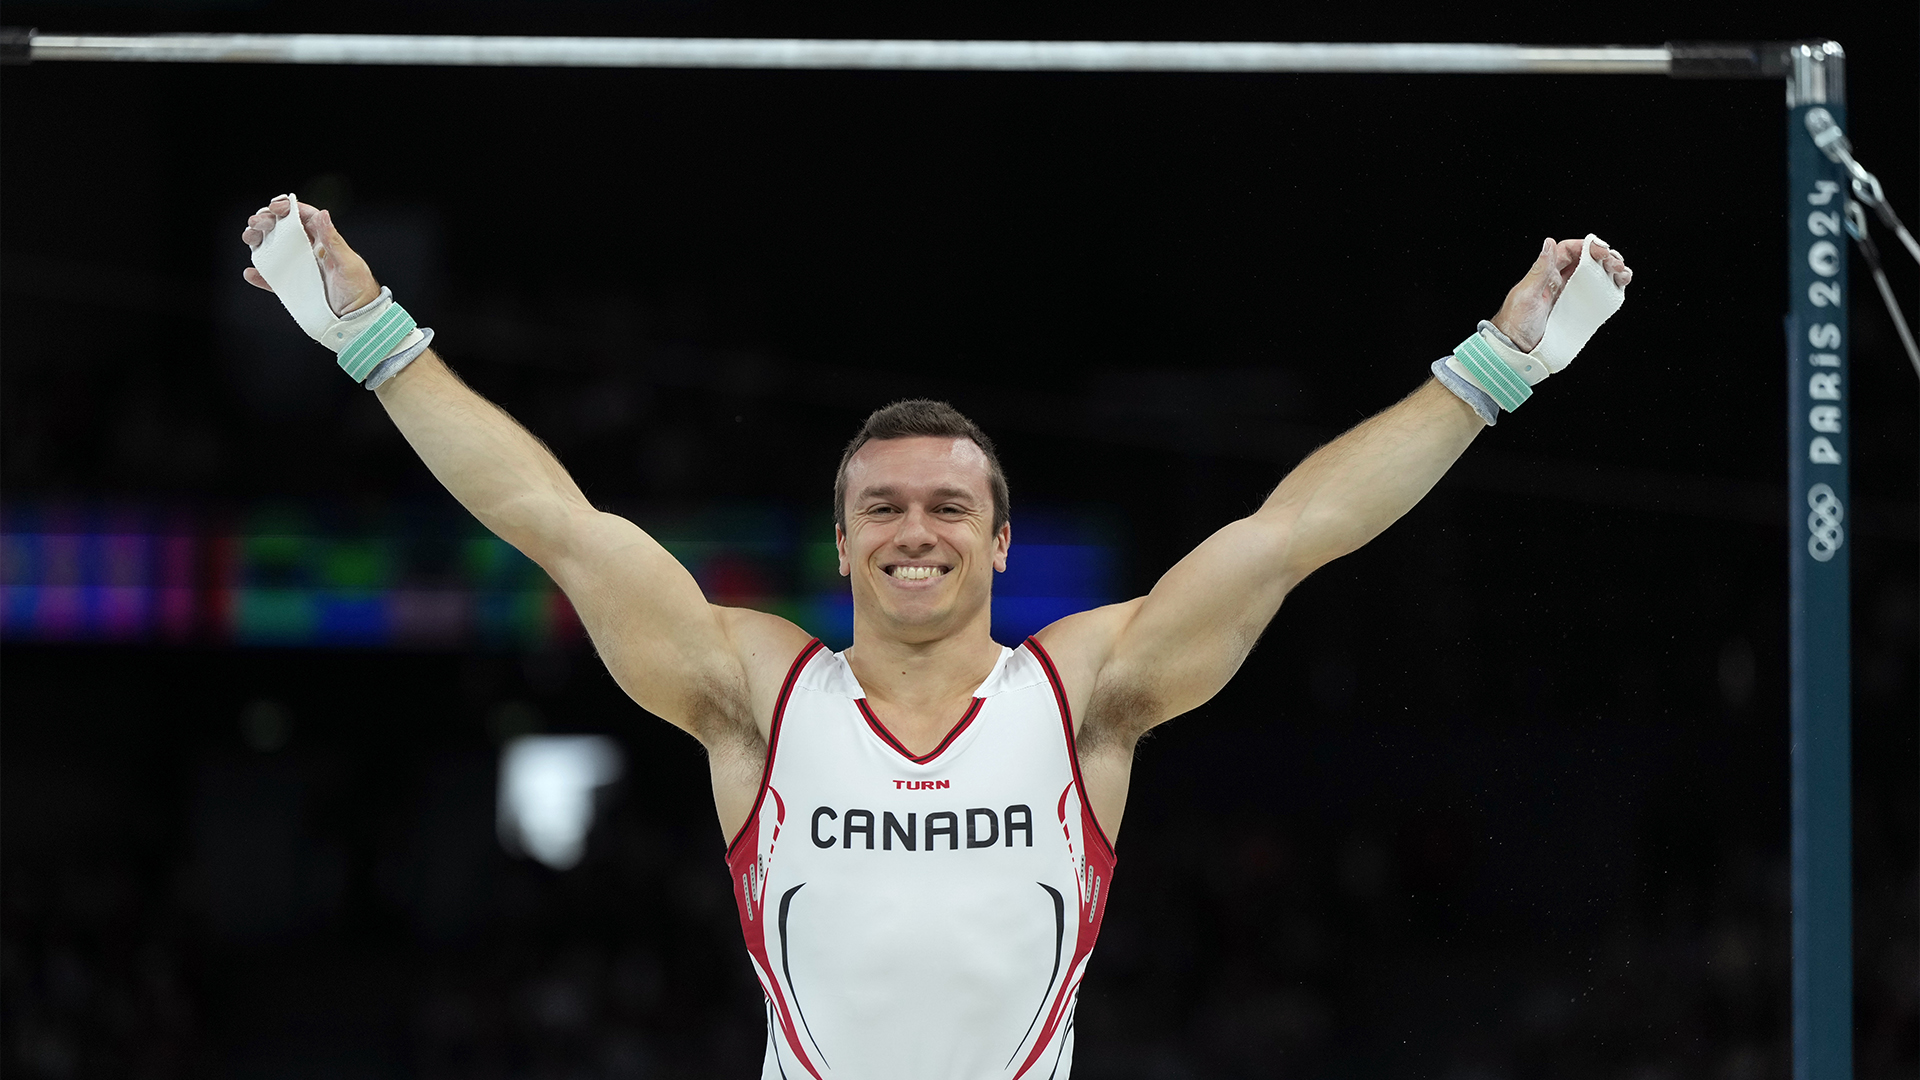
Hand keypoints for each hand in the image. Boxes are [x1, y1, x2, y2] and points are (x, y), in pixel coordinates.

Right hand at [240, 196, 381, 314]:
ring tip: (249, 238)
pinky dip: (259, 275)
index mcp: (324, 241)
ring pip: (274, 249)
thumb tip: (322, 214)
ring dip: (258, 241)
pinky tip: (250, 272)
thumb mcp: (348, 264)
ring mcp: (300, 269)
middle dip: (267, 221)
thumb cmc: (359, 289)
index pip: (304, 217)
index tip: (275, 207)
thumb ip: (333, 240)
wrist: (357, 319)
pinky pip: (272, 279)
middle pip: (284, 230)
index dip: (288, 208)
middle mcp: (309, 251)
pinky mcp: (293, 287)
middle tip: (256, 222)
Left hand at [1489, 237, 1631, 351]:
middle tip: (1616, 264)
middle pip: (1587, 260)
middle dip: (1605, 258)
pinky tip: (1619, 286)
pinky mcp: (1577, 309)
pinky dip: (1610, 287)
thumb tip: (1549, 243)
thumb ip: (1540, 270)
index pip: (1570, 250)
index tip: (1602, 250)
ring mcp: (1569, 295)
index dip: (1587, 246)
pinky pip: (1597, 294)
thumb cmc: (1516, 322)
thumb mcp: (1526, 294)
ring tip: (1623, 274)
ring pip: (1595, 276)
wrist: (1517, 348)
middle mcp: (1560, 281)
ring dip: (1612, 271)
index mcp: (1547, 273)